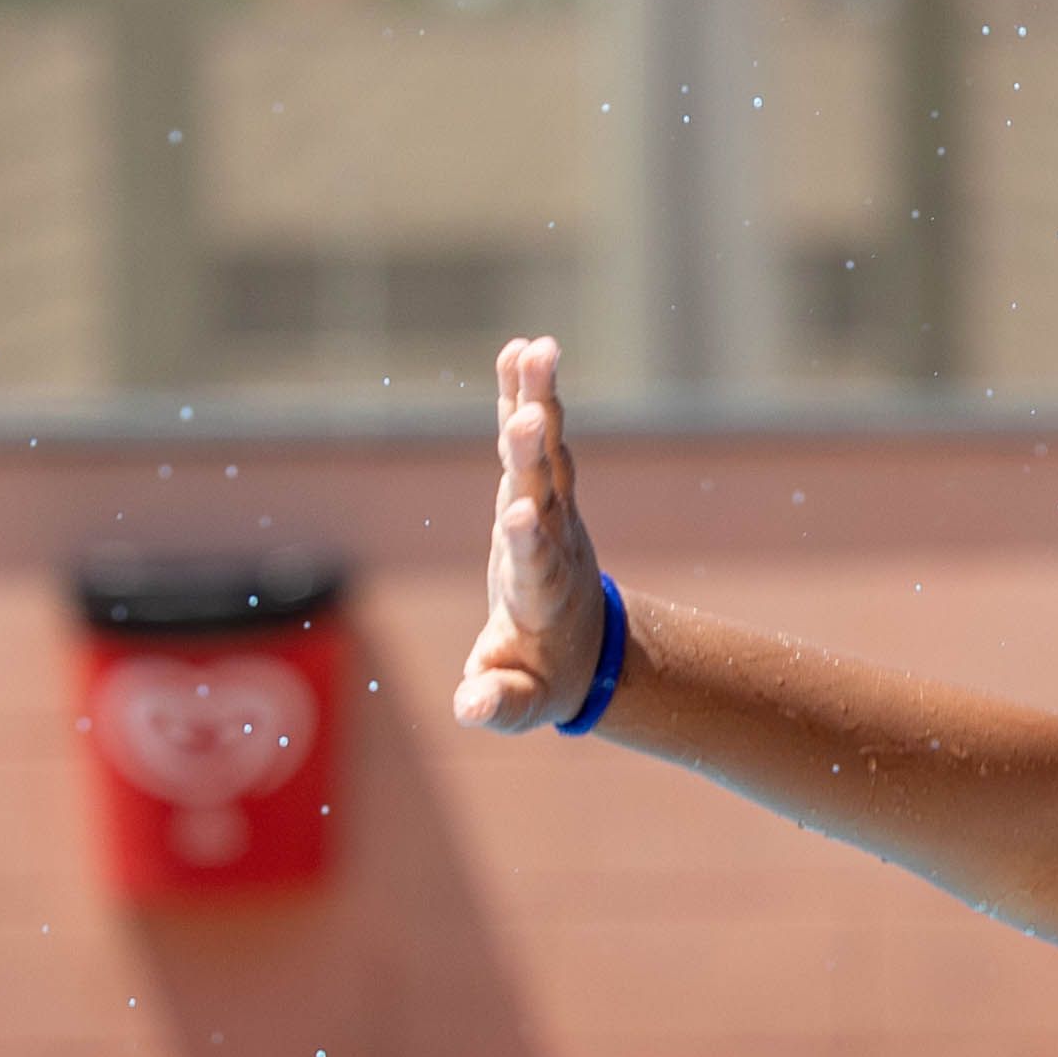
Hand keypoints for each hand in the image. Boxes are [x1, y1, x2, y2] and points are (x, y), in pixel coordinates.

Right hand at [452, 335, 611, 733]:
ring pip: (546, 452)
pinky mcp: (544, 491)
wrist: (588, 653)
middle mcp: (552, 545)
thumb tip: (469, 709)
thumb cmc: (543, 681)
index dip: (527, 541)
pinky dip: (525, 394)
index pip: (535, 566)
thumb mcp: (521, 705)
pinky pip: (533, 436)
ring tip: (535, 351)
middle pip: (544, 494)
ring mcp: (553, 513)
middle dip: (533, 457)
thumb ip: (497, 705)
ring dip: (539, 401)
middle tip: (530, 415)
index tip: (522, 512)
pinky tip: (521, 347)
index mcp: (540, 598)